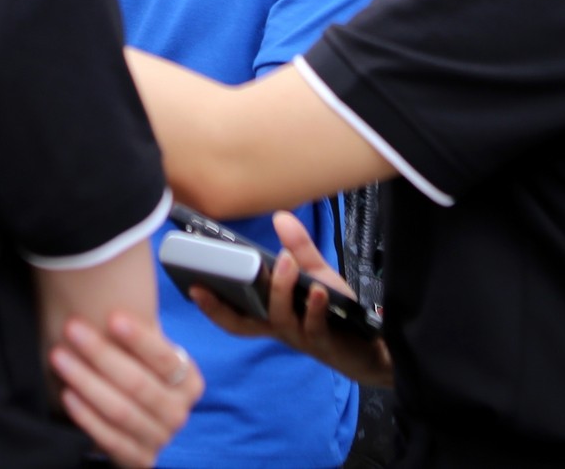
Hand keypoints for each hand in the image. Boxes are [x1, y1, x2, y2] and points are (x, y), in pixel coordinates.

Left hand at [49, 311, 201, 466]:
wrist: (129, 417)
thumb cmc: (129, 370)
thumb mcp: (139, 351)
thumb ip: (132, 330)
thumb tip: (110, 281)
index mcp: (188, 381)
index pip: (164, 358)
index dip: (138, 338)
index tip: (111, 316)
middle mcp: (179, 412)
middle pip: (138, 383)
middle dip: (101, 354)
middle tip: (72, 329)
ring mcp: (160, 439)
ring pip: (121, 410)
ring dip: (86, 381)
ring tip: (60, 357)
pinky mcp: (140, 460)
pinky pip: (110, 439)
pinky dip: (87, 416)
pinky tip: (67, 393)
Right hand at [189, 211, 393, 387]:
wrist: (371, 346)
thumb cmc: (335, 312)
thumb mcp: (316, 275)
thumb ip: (299, 248)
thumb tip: (280, 217)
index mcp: (271, 315)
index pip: (233, 315)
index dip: (210, 305)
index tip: (192, 286)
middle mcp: (280, 329)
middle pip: (243, 324)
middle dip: (223, 307)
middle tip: (211, 282)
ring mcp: (301, 337)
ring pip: (280, 319)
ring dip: (280, 289)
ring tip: (286, 263)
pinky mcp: (327, 342)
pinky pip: (315, 326)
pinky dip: (314, 306)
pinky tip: (317, 289)